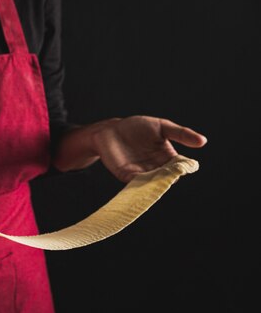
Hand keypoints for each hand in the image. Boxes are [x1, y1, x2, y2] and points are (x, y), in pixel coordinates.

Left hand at [92, 115, 206, 181]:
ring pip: (153, 183)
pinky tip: (143, 183)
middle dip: (169, 177)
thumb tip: (203, 141)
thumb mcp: (162, 126)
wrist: (110, 130)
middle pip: (167, 177)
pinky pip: (136, 185)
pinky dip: (140, 186)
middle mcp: (156, 168)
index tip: (185, 166)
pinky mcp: (127, 177)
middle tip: (170, 174)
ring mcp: (142, 174)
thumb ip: (181, 133)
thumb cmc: (137, 127)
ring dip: (155, 183)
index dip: (183, 168)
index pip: (180, 167)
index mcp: (168, 157)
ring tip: (158, 181)